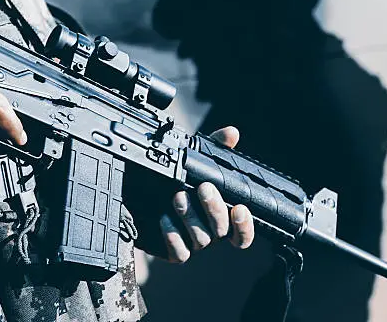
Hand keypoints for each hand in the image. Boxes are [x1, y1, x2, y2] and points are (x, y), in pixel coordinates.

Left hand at [161, 126, 254, 262]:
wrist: (142, 194)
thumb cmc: (178, 180)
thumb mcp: (196, 160)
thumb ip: (215, 148)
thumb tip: (231, 133)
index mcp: (221, 216)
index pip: (242, 232)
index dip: (244, 225)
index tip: (240, 208)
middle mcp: (210, 232)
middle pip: (220, 230)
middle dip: (214, 208)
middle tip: (203, 188)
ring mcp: (192, 242)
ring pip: (200, 239)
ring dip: (190, 217)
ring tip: (178, 195)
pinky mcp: (173, 250)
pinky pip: (178, 252)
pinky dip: (173, 236)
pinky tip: (165, 219)